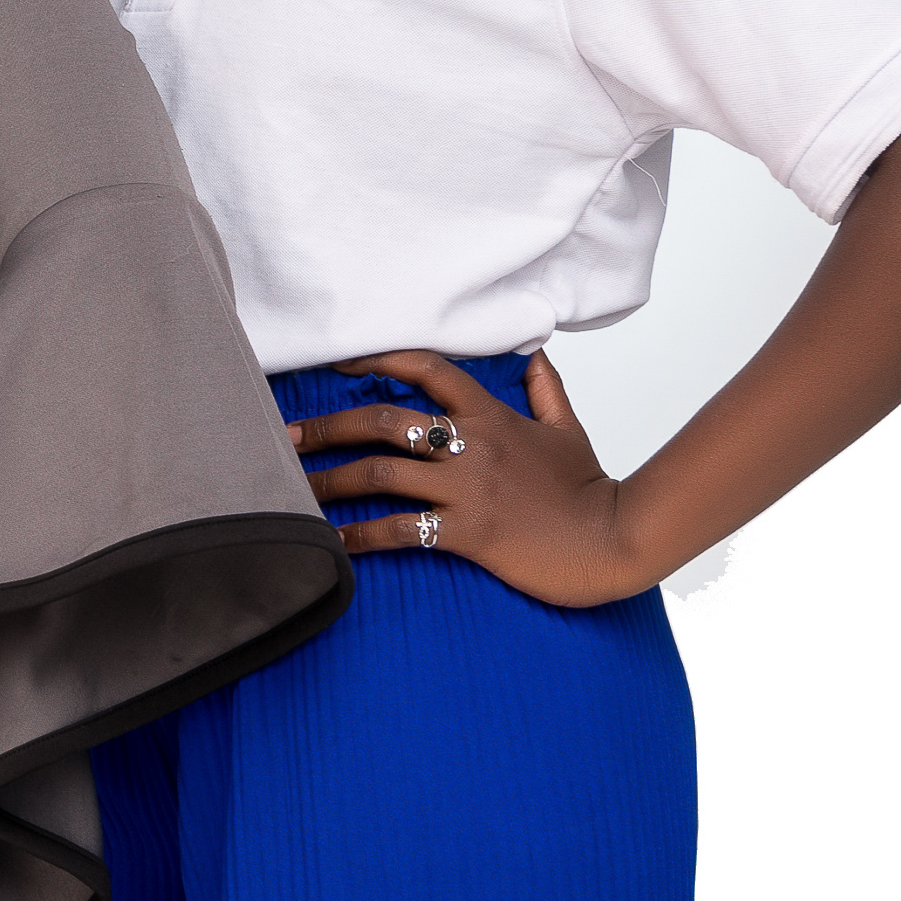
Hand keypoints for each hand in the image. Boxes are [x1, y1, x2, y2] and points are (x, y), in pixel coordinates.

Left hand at [296, 351, 644, 606]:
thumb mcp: (569, 431)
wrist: (614, 541)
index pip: (426, 368)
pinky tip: (332, 542)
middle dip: (327, 426)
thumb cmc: (589, 488)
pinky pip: (400, 530)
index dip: (377, 359)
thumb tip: (535, 358)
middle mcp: (472, 444)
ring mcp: (468, 488)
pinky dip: (359, 536)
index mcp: (491, 415)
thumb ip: (546, 392)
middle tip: (286, 436)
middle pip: (383, 420)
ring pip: (381, 472)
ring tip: (293, 489)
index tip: (336, 363)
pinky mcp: (469, 533)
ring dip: (329, 479)